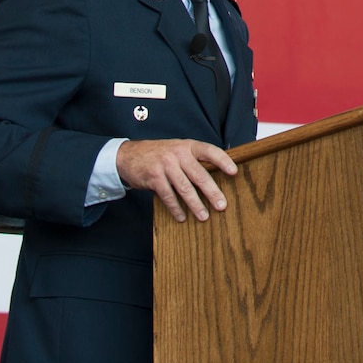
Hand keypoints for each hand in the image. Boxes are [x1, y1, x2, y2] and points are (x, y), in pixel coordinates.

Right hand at [116, 138, 237, 221]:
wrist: (129, 155)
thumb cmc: (159, 154)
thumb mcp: (177, 149)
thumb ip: (193, 159)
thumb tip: (216, 174)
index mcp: (187, 146)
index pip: (209, 151)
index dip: (223, 160)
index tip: (234, 172)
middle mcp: (178, 154)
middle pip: (199, 175)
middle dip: (212, 192)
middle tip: (222, 205)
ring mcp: (166, 166)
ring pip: (185, 188)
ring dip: (196, 204)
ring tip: (204, 216)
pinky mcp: (154, 178)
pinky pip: (168, 196)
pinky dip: (176, 208)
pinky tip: (182, 217)